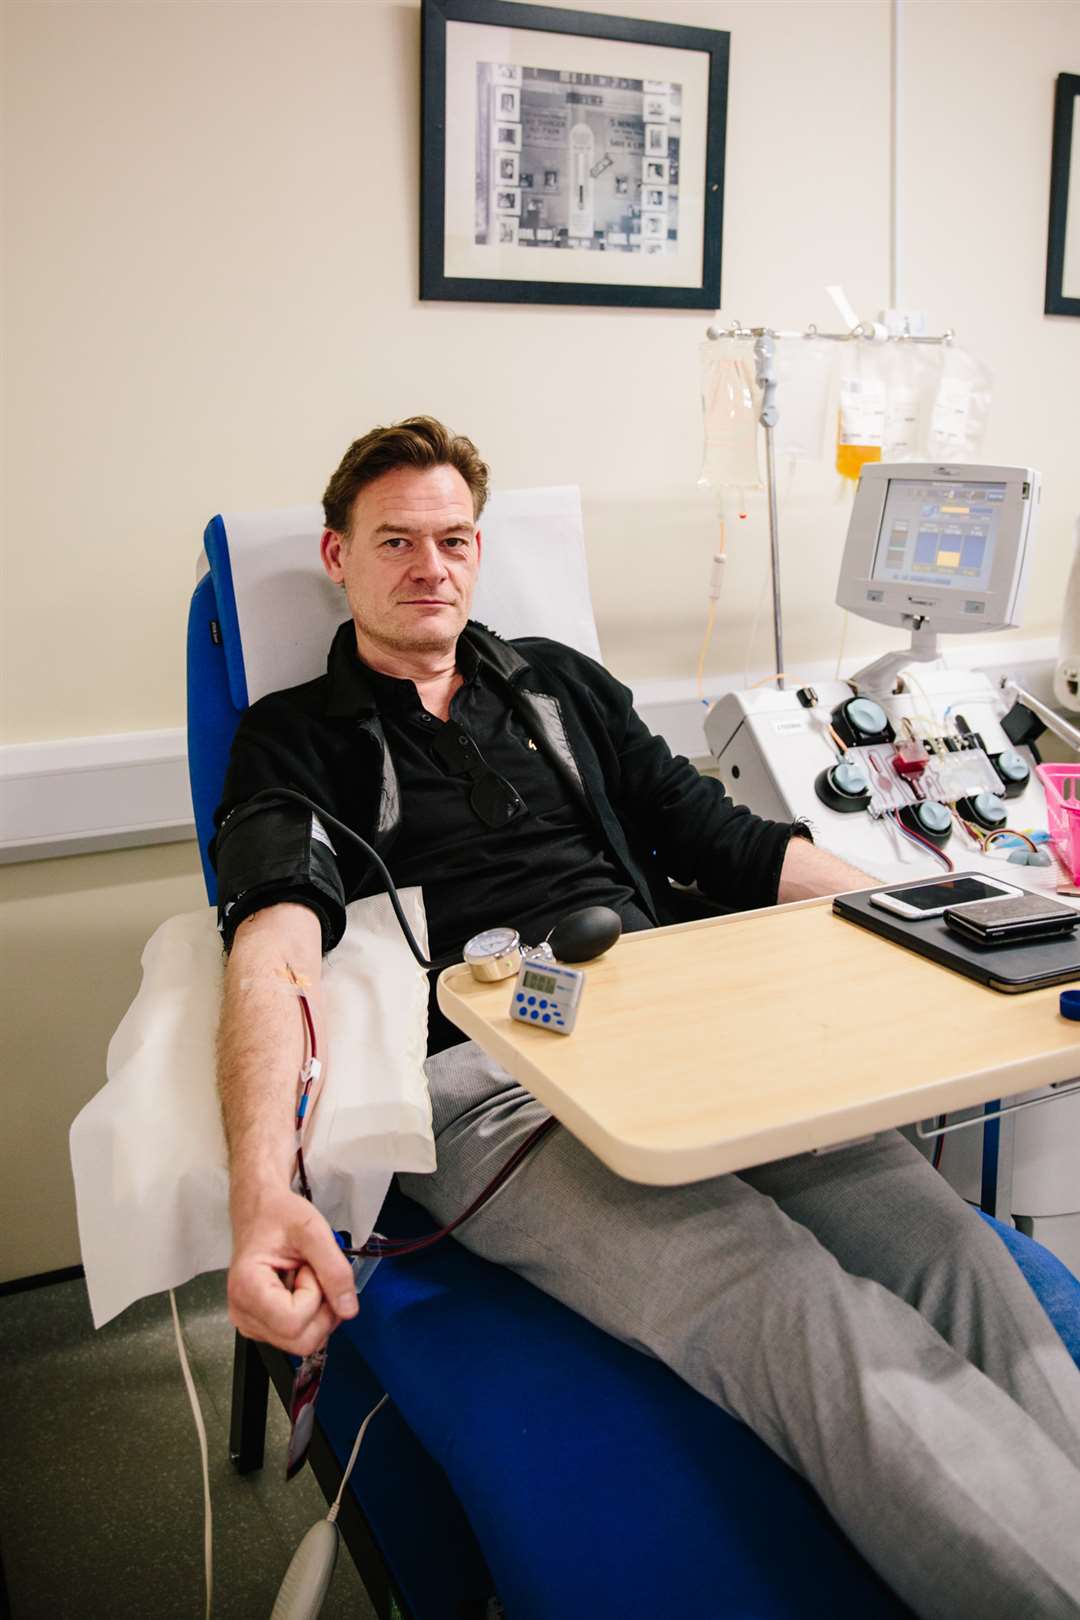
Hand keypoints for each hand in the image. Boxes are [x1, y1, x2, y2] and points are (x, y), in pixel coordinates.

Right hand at [227, 1185, 358, 1354]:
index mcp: (246, 1289)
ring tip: (305, 1278)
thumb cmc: (279, 1215)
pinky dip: (310, 1315)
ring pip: (302, 1342)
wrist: (260, 1210)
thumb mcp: (313, 1231)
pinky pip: (297, 1336)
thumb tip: (349, 1310)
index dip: (314, 1297)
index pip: (293, 1323)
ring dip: (318, 1312)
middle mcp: (243, 1314)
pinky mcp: (260, 1326)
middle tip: (313, 1274)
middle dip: (321, 1310)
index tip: (308, 1267)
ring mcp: (250, 1324)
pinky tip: (300, 1289)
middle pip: (300, 1342)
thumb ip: (334, 1270)